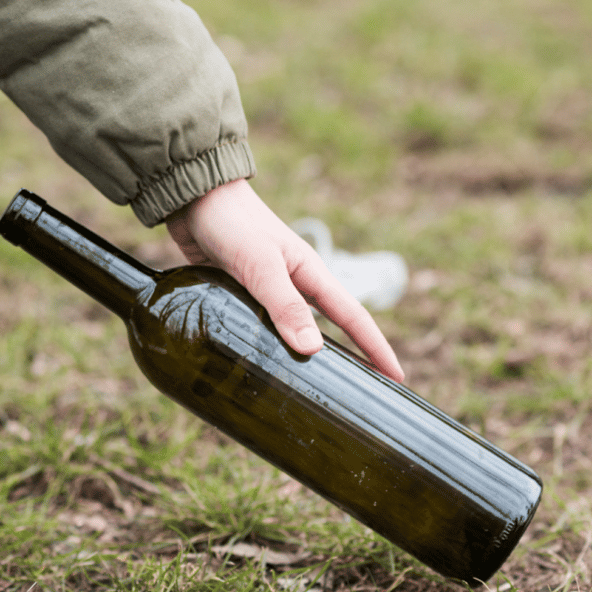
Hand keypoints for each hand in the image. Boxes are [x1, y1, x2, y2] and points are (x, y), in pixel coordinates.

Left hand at [164, 179, 404, 382]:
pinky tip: (266, 366)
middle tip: (364, 392)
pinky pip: (264, 328)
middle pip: (332, 328)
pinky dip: (271, 348)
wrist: (194, 198)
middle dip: (353, 358)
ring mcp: (270, 291)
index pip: (353, 318)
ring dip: (308, 357)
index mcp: (311, 274)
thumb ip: (285, 306)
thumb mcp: (261, 265)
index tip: (397, 376)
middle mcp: (296, 284)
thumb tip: (315, 349)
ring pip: (297, 331)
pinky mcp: (243, 294)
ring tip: (318, 389)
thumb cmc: (233, 224)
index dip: (377, 348)